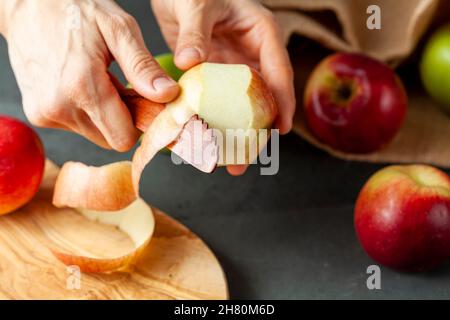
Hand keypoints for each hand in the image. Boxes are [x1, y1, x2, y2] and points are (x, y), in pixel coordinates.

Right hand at [2, 0, 178, 150]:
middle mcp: (60, 107)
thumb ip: (143, 67)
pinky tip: (82, 85)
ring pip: (94, 134)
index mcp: (82, 87)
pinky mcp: (38, 114)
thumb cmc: (75, 10)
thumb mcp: (118, 29)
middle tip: (122, 87)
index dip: (139, 123)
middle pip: (110, 139)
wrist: (28, 4)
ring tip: (100, 81)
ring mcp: (45, 113)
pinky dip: (86, 111)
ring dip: (104, 115)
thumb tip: (167, 95)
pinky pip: (76, 126)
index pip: (123, 138)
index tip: (144, 104)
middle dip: (122, 119)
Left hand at [152, 0, 295, 174]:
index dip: (283, 101)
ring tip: (229, 161)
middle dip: (258, 128)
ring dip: (235, 131)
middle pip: (263, 96)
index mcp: (263, 33)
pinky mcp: (215, 74)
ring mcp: (234, 66)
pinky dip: (214, 120)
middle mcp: (253, 53)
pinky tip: (207, 139)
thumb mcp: (197, 4)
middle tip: (247, 157)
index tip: (281, 129)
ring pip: (242, 105)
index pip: (280, 71)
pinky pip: (219, 102)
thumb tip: (190, 62)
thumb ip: (195, 32)